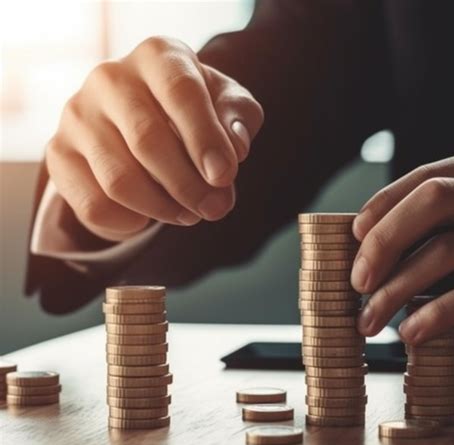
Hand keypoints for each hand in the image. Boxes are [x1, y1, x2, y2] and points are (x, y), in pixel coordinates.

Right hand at [46, 36, 263, 240]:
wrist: (141, 120)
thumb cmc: (191, 113)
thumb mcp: (224, 106)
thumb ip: (237, 119)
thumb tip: (235, 149)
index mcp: (157, 56)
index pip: (181, 94)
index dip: (205, 140)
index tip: (223, 178)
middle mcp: (110, 79)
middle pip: (147, 142)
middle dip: (189, 186)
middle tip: (215, 209)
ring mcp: (77, 116)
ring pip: (119, 181)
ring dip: (162, 208)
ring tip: (189, 214)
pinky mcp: (59, 154)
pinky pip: (94, 204)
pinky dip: (129, 222)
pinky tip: (148, 216)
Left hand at [350, 152, 453, 343]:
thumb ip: (428, 227)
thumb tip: (365, 239)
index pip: (428, 177)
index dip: (386, 202)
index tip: (355, 233)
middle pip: (435, 197)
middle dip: (385, 239)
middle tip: (357, 282)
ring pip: (446, 248)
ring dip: (393, 291)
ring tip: (367, 321)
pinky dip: (433, 315)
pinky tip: (410, 333)